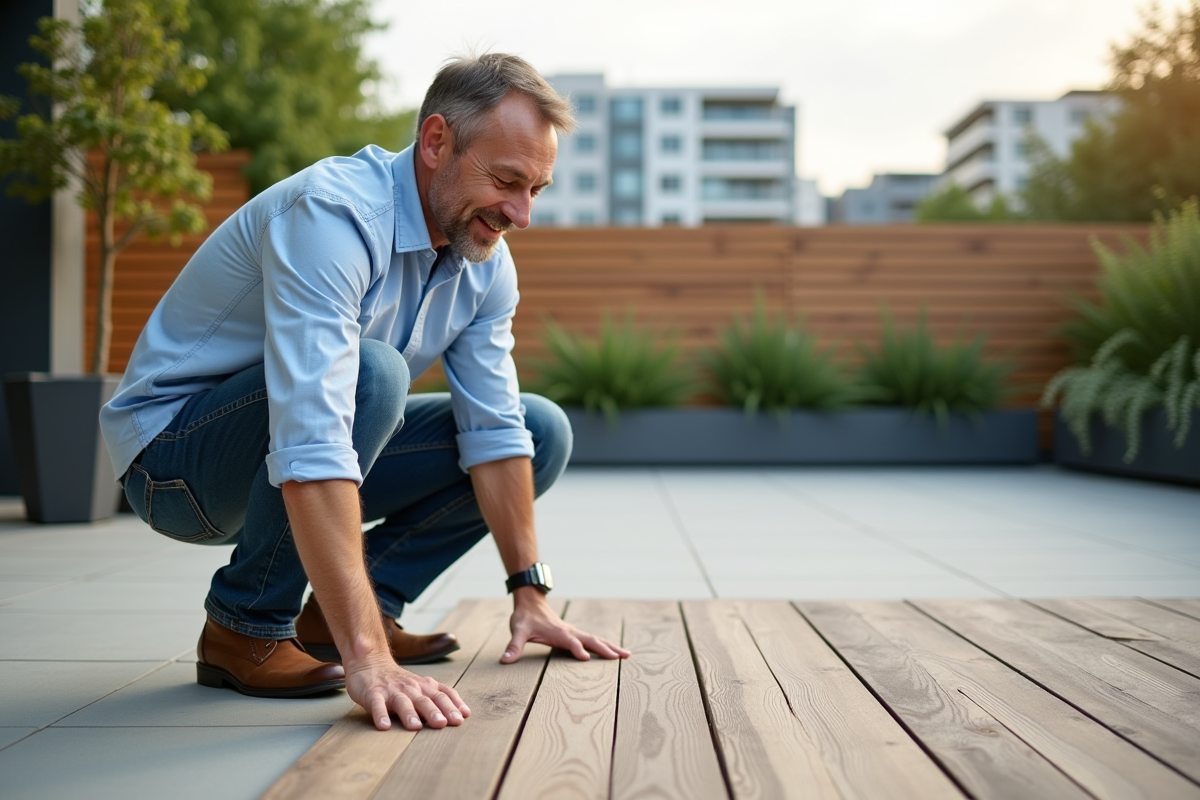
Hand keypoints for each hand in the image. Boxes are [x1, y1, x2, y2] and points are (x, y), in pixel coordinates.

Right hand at [344, 654, 470, 731]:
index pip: (443, 695)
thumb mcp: (423, 687)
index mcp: (426, 686)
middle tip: (442, 724)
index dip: (453, 705)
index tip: (461, 718)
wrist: (371, 664)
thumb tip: (464, 715)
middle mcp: (411, 688)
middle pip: (425, 700)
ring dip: (410, 714)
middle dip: (434, 712)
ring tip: (415, 726)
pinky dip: (380, 715)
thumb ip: (440, 699)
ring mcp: (392, 691)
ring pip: (403, 703)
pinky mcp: (374, 695)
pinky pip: (377, 705)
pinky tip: (384, 726)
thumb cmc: (401, 682)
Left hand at [501, 589, 631, 663]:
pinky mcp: (574, 634)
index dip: (577, 649)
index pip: (570, 642)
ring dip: (610, 647)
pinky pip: (592, 640)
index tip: (586, 659)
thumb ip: (513, 646)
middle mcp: (569, 632)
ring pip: (596, 639)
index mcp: (558, 632)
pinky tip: (613, 652)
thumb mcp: (517, 630)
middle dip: (605, 649)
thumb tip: (505, 660)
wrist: (531, 601)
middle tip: (621, 657)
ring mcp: (573, 632)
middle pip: (591, 640)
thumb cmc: (525, 617)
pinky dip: (604, 645)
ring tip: (627, 655)